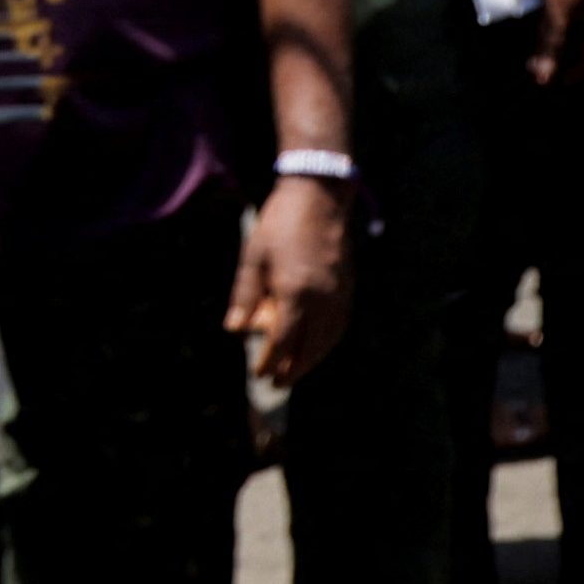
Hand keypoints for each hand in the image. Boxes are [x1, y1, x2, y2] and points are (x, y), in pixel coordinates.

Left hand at [230, 174, 352, 390]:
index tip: (259, 374)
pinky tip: (317, 346)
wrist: (318, 198)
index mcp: (296, 293)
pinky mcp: (348, 288)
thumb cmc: (279, 225)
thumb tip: (235, 330)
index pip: (283, 341)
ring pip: (329, 339)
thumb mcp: (252, 259)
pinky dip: (328, 342)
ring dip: (314, 359)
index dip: (271, 361)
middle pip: (311, 347)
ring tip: (296, 371)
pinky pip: (340, 325)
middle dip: (294, 368)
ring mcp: (340, 294)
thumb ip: (244, 297)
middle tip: (278, 384)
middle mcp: (323, 299)